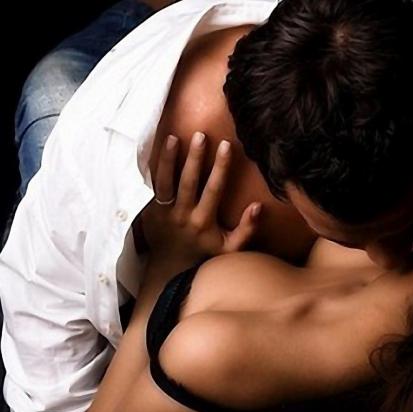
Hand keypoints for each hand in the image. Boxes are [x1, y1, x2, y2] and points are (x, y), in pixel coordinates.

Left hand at [141, 131, 260, 268]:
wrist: (170, 270)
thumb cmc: (204, 255)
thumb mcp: (231, 249)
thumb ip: (247, 229)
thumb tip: (258, 206)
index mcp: (203, 221)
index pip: (214, 189)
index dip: (221, 167)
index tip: (226, 145)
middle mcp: (182, 215)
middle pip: (188, 181)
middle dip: (195, 157)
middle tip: (200, 135)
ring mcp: (162, 213)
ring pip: (165, 182)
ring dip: (169, 159)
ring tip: (174, 138)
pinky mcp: (148, 211)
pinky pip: (150, 186)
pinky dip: (153, 169)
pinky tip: (156, 151)